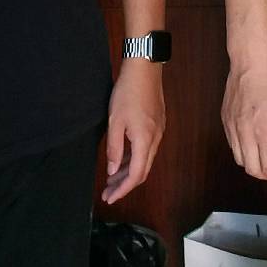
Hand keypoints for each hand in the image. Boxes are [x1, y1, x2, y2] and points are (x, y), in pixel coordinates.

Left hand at [102, 62, 165, 202]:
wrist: (144, 68)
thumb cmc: (127, 93)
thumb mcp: (115, 121)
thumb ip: (114, 149)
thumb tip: (113, 171)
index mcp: (145, 140)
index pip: (136, 175)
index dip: (123, 190)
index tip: (109, 198)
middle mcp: (156, 138)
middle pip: (143, 170)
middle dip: (125, 184)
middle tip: (107, 192)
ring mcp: (158, 130)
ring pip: (145, 159)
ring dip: (130, 171)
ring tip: (112, 178)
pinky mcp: (157, 122)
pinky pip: (147, 148)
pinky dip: (135, 158)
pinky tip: (123, 159)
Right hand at [221, 54, 266, 192]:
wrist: (250, 61)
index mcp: (264, 130)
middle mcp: (244, 133)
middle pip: (252, 169)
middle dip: (266, 175)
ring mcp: (232, 127)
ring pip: (239, 160)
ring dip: (253, 165)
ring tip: (266, 159)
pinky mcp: (224, 121)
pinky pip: (232, 146)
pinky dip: (243, 152)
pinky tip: (253, 145)